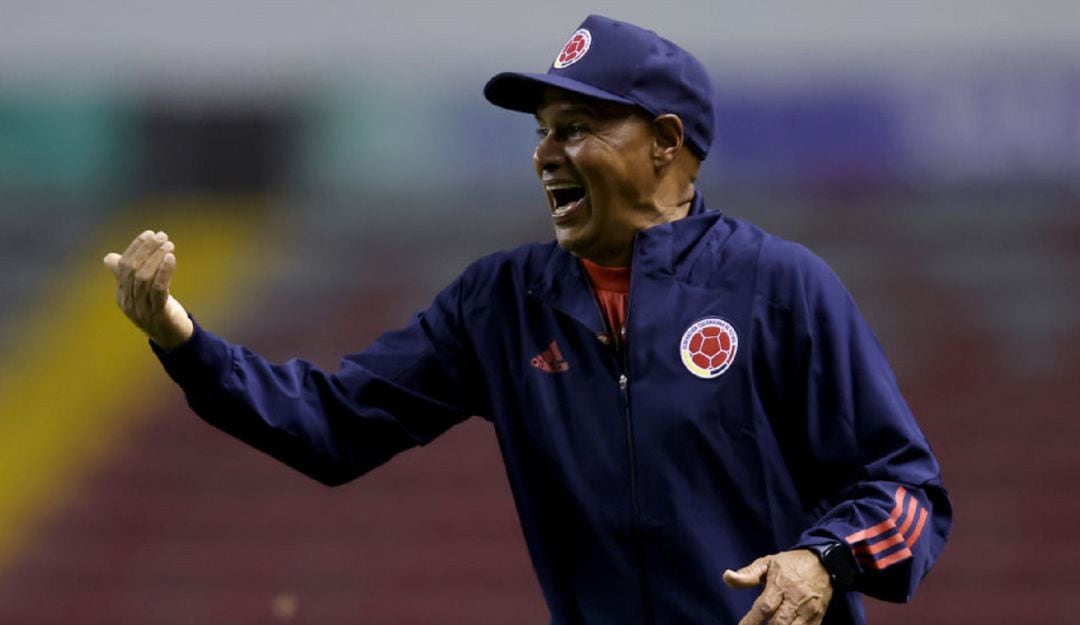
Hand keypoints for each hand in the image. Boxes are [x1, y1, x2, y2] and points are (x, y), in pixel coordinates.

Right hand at [103, 230, 193, 350]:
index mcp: (122, 295)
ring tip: (169, 245)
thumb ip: (128, 276)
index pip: (123, 266)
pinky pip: (158, 289)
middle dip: (147, 250)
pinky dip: (164, 271)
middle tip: (162, 236)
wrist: (175, 339)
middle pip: (132, 270)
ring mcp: (141, 310)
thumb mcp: (142, 293)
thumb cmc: (159, 311)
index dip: (136, 248)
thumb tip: (109, 258)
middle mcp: (128, 302)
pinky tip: (171, 259)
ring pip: (144, 278)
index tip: (150, 234)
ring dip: (157, 258)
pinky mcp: (158, 314)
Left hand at [723, 550, 832, 624]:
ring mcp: (809, 610)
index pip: (764, 607)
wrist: (823, 563)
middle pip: (779, 623)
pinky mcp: (818, 617)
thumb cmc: (790, 564)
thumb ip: (747, 574)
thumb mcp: (767, 563)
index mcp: (781, 584)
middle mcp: (796, 599)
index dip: (751, 621)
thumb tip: (726, 577)